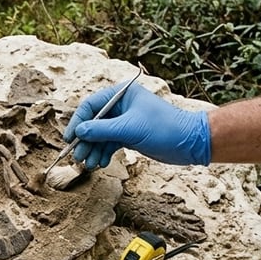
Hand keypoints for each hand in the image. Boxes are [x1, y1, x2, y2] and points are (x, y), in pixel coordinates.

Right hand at [62, 81, 211, 167]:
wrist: (190, 143)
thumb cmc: (165, 128)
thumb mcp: (130, 129)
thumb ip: (102, 130)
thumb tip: (78, 133)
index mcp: (121, 94)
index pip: (90, 106)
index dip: (78, 122)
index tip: (70, 139)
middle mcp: (120, 105)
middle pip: (93, 122)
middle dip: (85, 140)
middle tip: (78, 156)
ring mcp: (124, 121)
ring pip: (100, 135)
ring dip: (93, 149)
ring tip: (89, 164)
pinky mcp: (129, 135)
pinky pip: (109, 143)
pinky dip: (103, 153)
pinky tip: (100, 163)